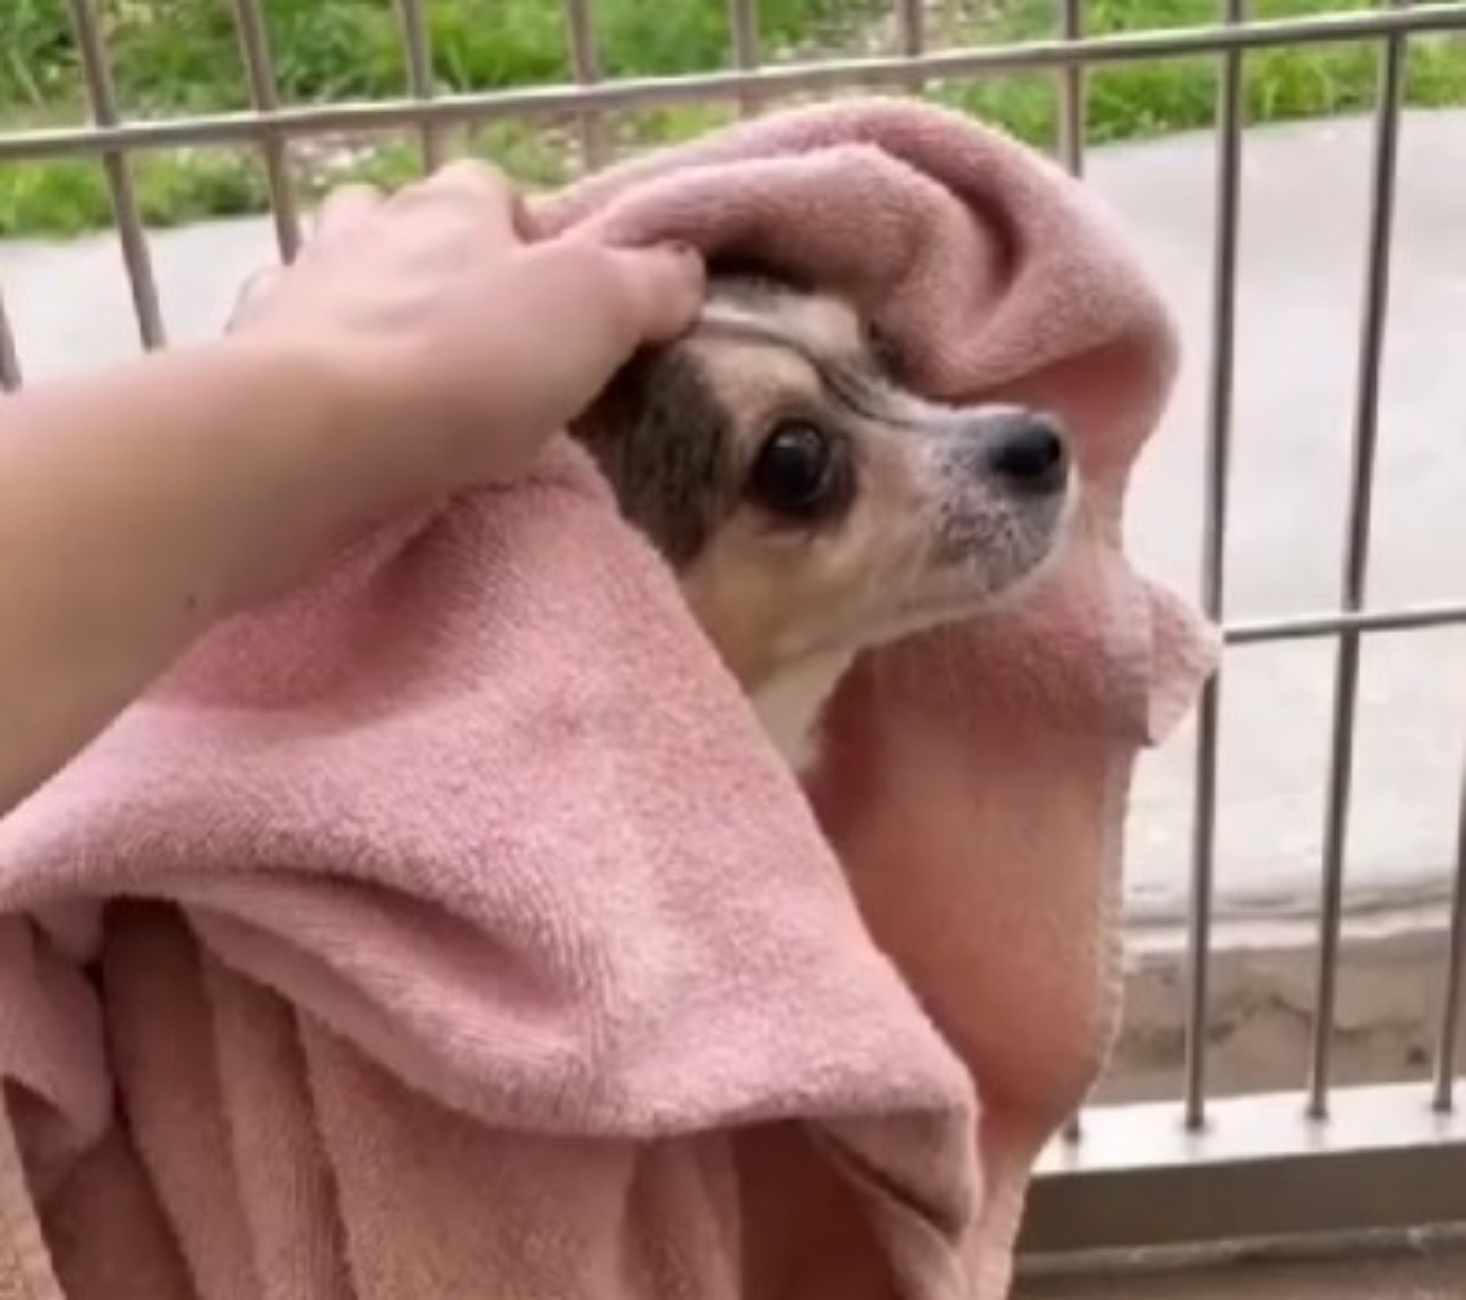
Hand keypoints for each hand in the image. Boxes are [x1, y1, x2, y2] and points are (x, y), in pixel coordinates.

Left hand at [228, 159, 704, 491]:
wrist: (320, 438)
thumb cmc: (469, 363)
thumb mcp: (595, 312)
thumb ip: (647, 284)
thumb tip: (682, 268)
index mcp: (454, 207)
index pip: (494, 189)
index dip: (529, 236)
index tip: (556, 299)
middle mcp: (370, 229)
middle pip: (409, 222)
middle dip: (441, 264)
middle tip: (482, 339)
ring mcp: (301, 289)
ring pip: (337, 271)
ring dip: (369, 303)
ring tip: (406, 370)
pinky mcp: (249, 357)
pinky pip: (284, 338)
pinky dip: (311, 358)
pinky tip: (337, 403)